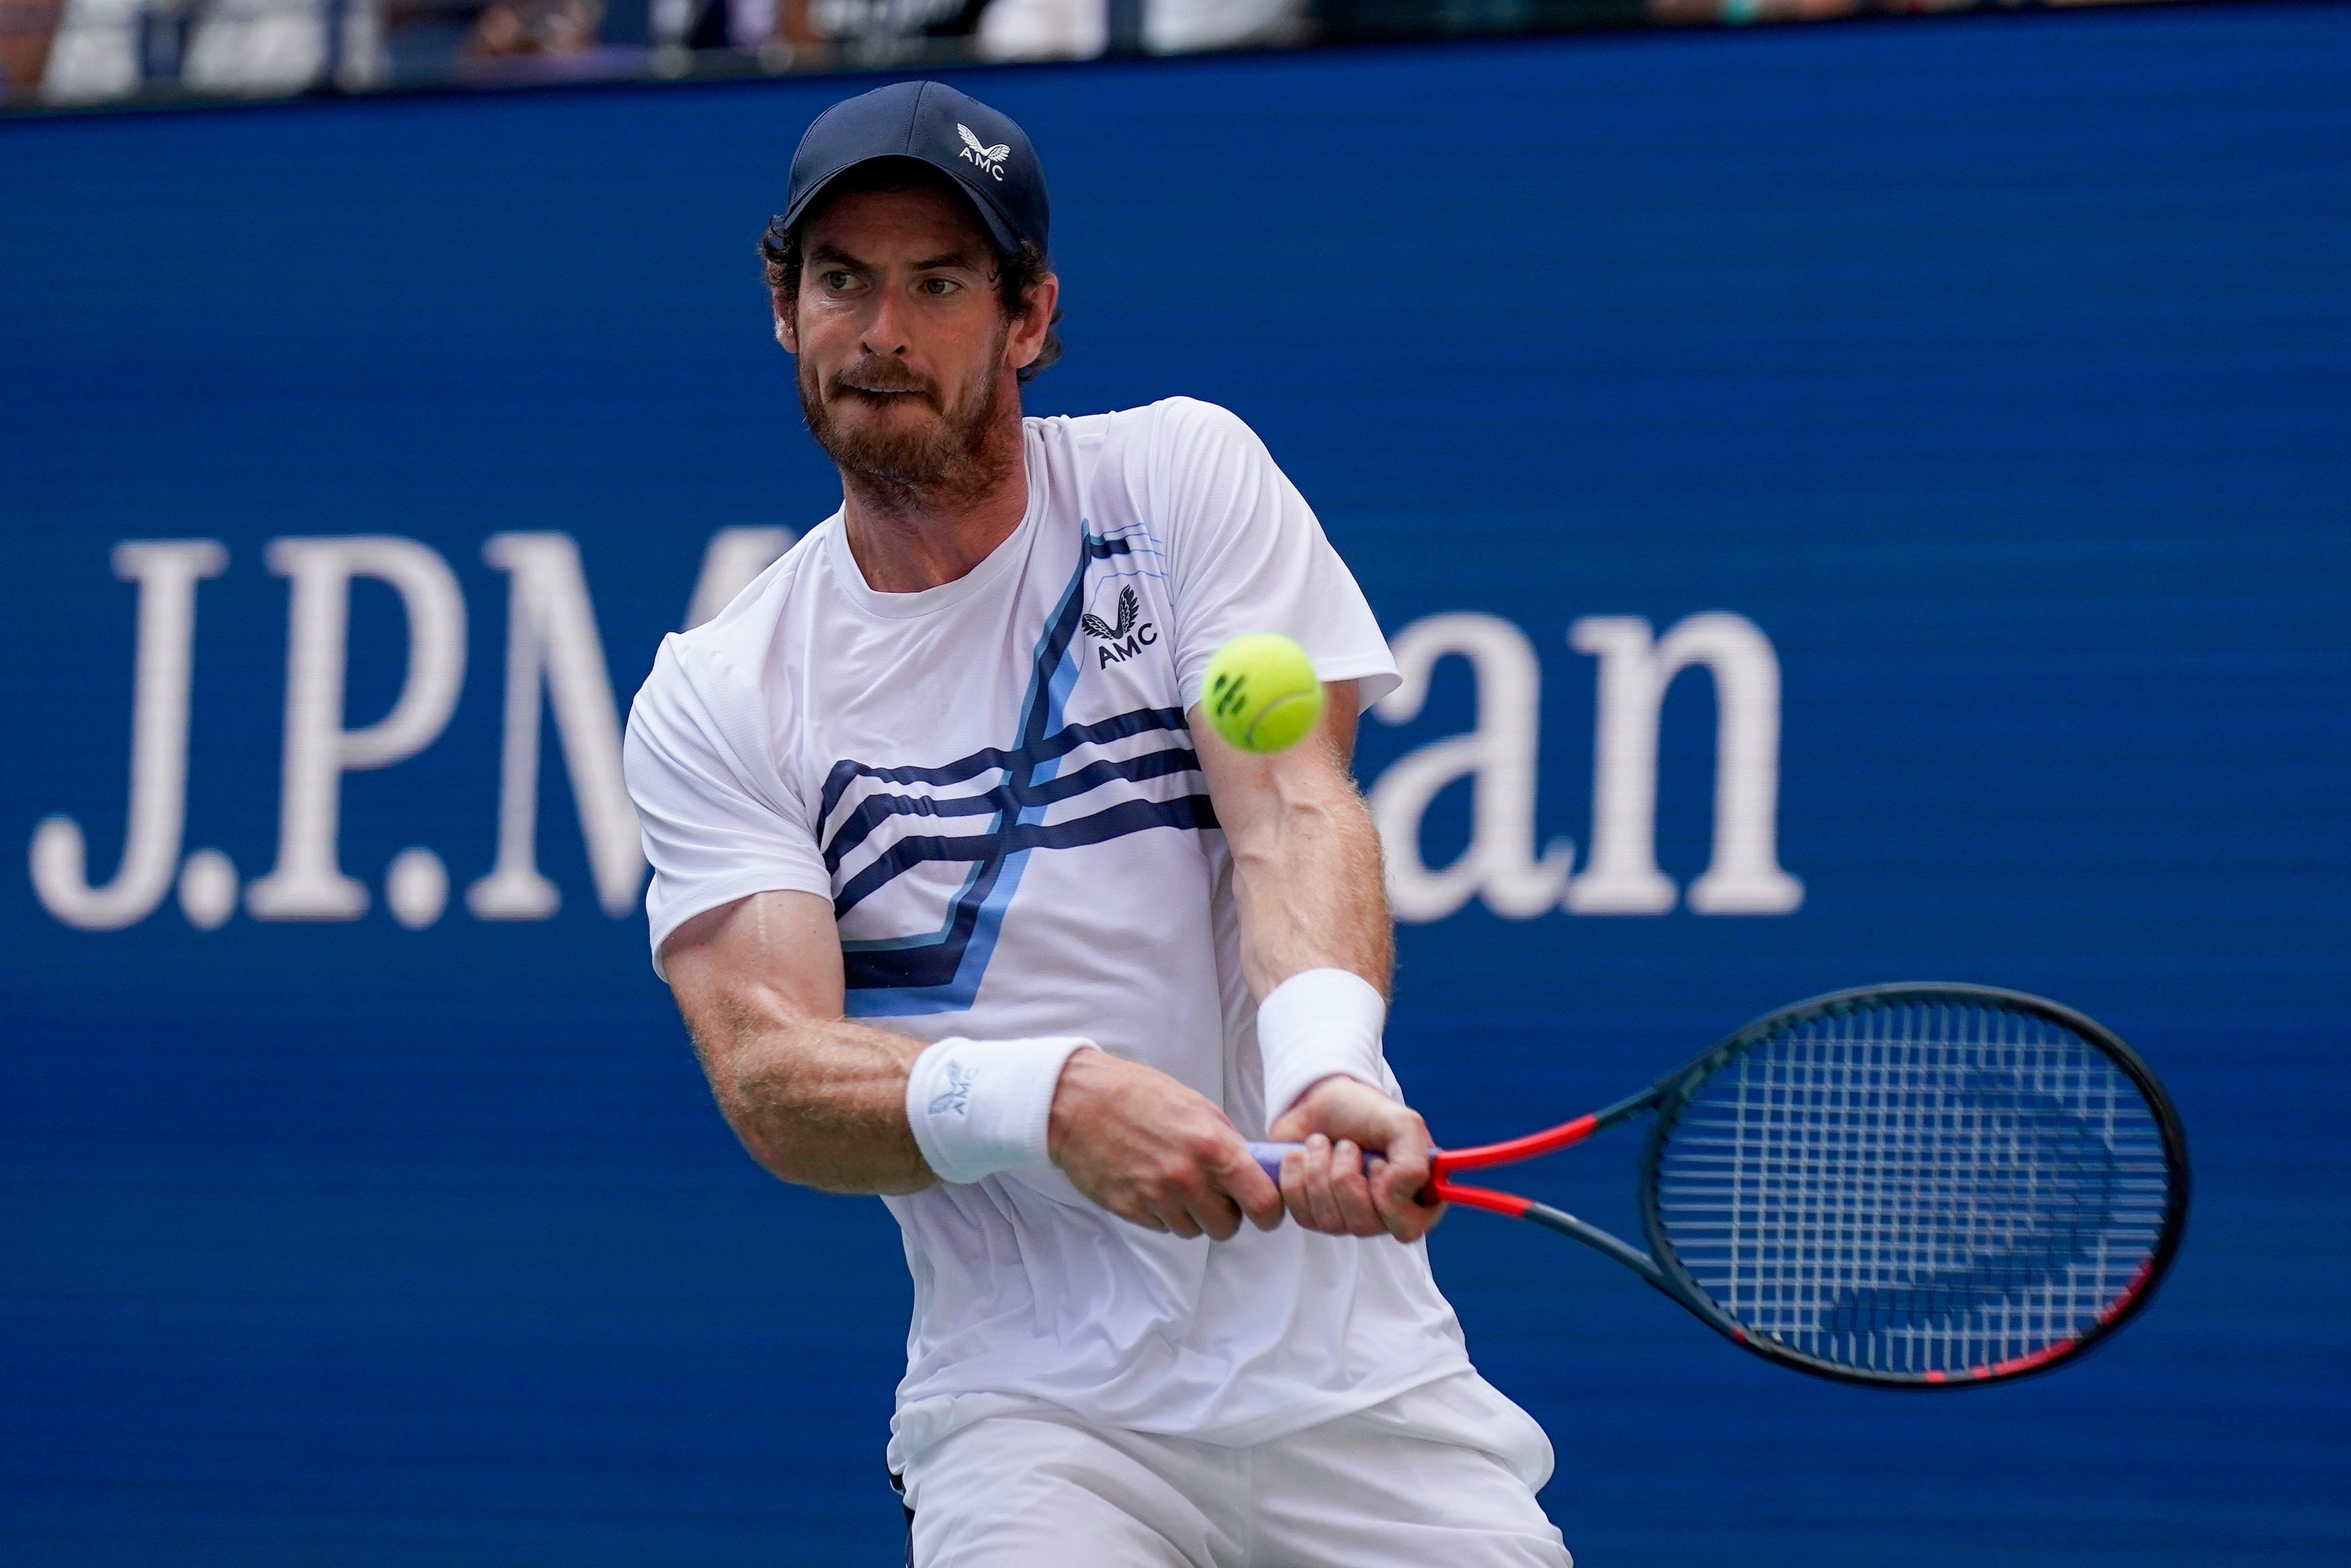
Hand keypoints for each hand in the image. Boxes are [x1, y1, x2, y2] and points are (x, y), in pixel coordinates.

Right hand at [1048, 1049, 1284, 1240]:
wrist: (1078, 1102)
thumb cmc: (1139, 1095)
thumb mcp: (1196, 1106)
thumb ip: (1228, 1142)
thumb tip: (1256, 1172)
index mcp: (1212, 1147)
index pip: (1263, 1202)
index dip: (1269, 1211)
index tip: (1265, 1209)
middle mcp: (1186, 1176)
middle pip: (1228, 1227)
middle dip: (1225, 1214)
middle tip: (1213, 1193)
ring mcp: (1155, 1196)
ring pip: (1193, 1231)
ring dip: (1192, 1215)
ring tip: (1176, 1182)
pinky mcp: (1130, 1209)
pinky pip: (1162, 1227)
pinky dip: (1163, 1213)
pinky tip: (1151, 1184)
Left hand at [1267, 1076, 1445, 1242]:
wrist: (1317, 1100)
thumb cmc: (1365, 1112)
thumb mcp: (1402, 1123)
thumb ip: (1412, 1161)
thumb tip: (1392, 1197)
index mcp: (1414, 1197)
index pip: (1408, 1228)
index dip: (1388, 1200)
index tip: (1376, 1163)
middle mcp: (1383, 1215)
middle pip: (1364, 1225)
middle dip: (1346, 1176)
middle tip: (1346, 1145)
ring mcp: (1347, 1219)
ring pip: (1331, 1223)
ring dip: (1320, 1173)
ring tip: (1322, 1143)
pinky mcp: (1313, 1215)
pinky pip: (1302, 1216)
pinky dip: (1297, 1179)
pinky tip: (1301, 1155)